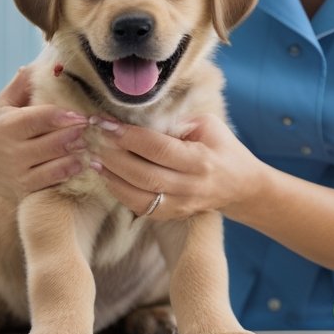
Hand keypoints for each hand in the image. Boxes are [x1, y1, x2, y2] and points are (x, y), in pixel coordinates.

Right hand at [0, 67, 91, 201]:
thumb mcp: (3, 101)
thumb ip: (24, 83)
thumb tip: (46, 62)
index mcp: (8, 125)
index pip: (42, 118)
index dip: (66, 116)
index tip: (83, 115)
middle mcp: (12, 151)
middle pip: (55, 143)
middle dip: (76, 135)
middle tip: (91, 130)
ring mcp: (17, 174)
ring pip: (56, 167)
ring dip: (77, 156)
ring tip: (87, 147)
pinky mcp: (22, 191)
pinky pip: (51, 184)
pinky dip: (68, 174)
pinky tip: (79, 164)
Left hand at [90, 114, 268, 221]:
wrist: (241, 186)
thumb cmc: (222, 148)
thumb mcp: (208, 126)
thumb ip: (177, 123)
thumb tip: (138, 118)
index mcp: (201, 160)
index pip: (158, 148)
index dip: (128, 136)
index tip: (104, 123)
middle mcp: (191, 186)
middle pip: (144, 174)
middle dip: (113, 156)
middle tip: (91, 139)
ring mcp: (181, 205)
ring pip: (139, 196)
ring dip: (111, 177)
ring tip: (93, 159)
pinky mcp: (172, 215)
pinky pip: (141, 207)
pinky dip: (120, 193)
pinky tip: (107, 176)